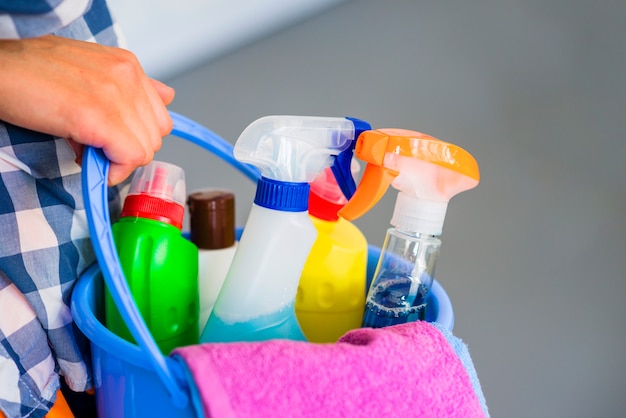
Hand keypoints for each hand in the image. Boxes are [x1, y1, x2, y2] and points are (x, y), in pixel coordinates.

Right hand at [0, 35, 174, 185]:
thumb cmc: (33, 73)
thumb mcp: (90, 72)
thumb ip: (130, 87)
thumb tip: (167, 96)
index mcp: (127, 65)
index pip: (160, 117)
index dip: (138, 137)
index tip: (115, 142)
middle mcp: (126, 76)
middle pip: (156, 136)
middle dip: (129, 150)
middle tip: (97, 147)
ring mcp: (112, 95)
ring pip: (145, 150)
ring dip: (118, 161)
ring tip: (86, 148)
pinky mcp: (95, 116)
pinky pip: (129, 157)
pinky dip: (113, 170)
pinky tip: (88, 161)